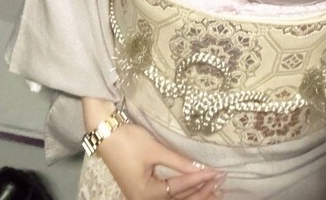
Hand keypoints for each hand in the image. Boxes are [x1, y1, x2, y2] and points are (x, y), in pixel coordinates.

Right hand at [97, 120, 226, 199]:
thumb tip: (201, 168)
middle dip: (201, 193)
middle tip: (220, 184)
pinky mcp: (142, 189)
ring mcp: (142, 196)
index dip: (200, 179)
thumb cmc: (128, 140)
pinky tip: (194, 187)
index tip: (218, 172)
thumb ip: (178, 161)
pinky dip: (182, 191)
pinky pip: (167, 194)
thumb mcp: (155, 150)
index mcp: (146, 194)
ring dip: (194, 194)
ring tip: (213, 190)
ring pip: (174, 199)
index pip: (180, 187)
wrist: (104, 133)